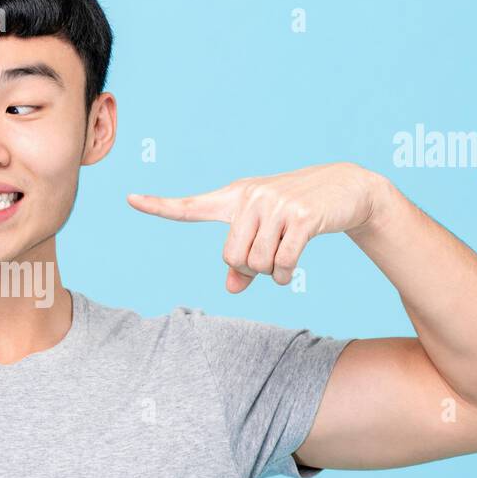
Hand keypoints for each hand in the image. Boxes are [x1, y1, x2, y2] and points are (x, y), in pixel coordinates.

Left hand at [127, 162, 385, 292]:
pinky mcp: (302, 216)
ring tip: (283, 259)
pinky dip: (285, 275)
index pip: (190, 206)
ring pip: (257, 264)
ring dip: (270, 274)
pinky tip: (291, 269)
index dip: (159, 205)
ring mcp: (276, 205)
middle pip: (231, 257)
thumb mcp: (266, 233)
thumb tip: (230, 288)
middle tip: (267, 260)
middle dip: (249, 270)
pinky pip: (282, 262)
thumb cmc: (296, 213)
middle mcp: (250, 197)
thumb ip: (243, 261)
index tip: (130, 198)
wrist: (346, 189)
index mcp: (234, 198)